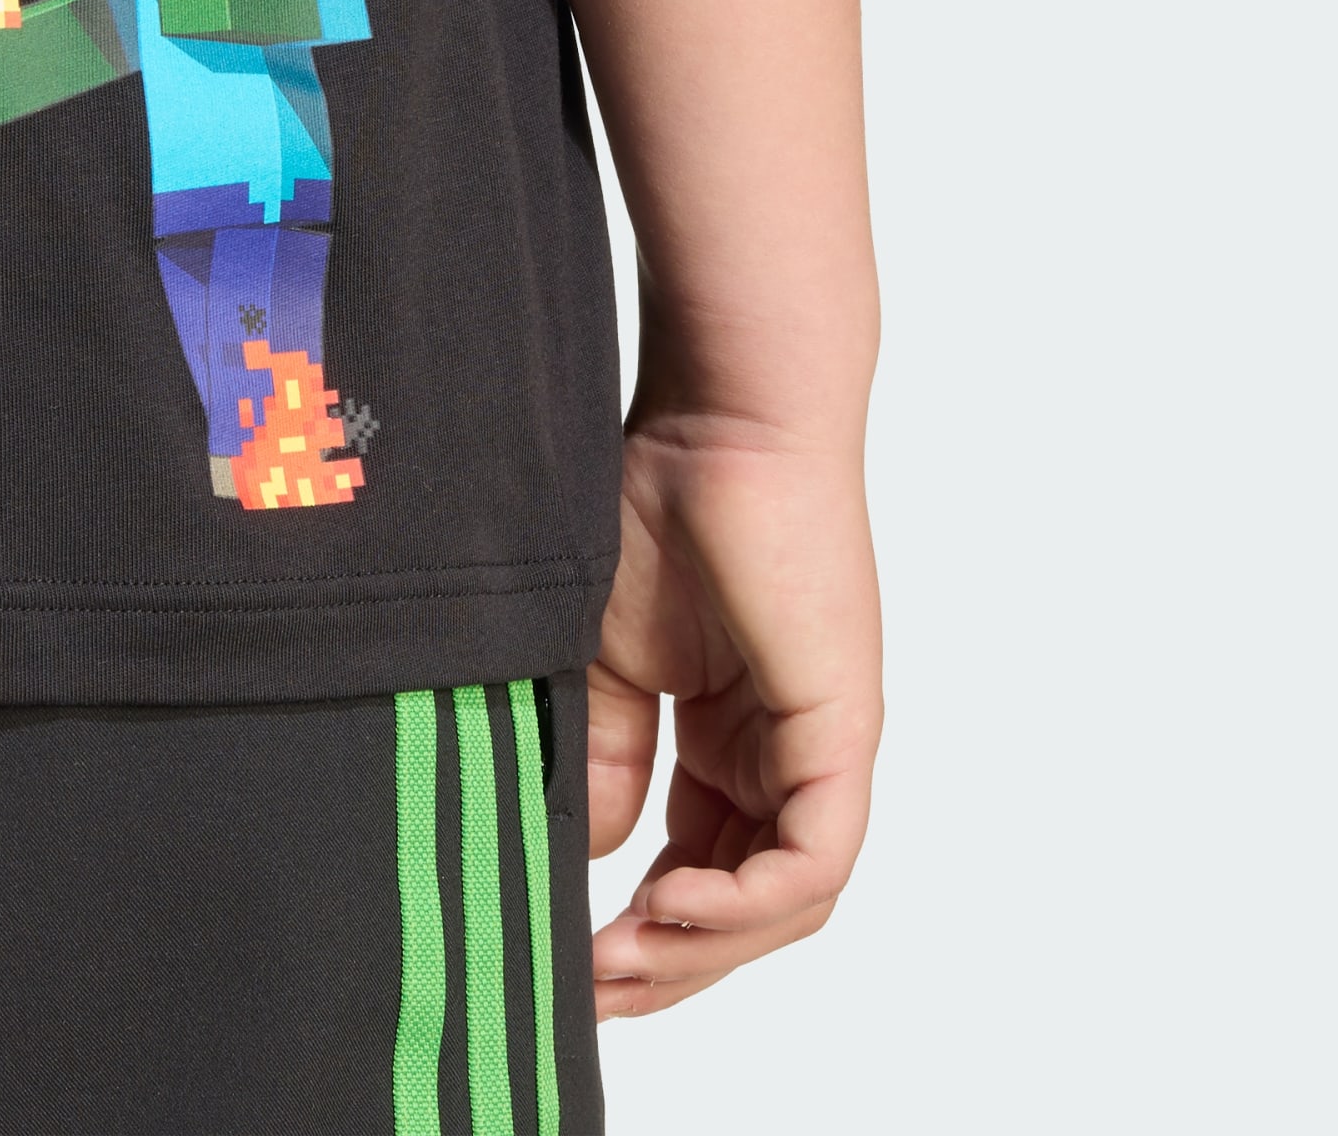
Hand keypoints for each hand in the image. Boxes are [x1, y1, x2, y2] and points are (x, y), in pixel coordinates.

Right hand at [585, 417, 882, 1020]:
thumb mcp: (604, 662)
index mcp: (732, 735)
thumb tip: (590, 856)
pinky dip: (745, 904)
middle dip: (669, 963)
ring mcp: (820, 747)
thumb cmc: (657, 508)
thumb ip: (606, 759)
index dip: (640, 926)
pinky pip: (815, 862)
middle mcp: (784, 753)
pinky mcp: (843, 732)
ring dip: (701, 949)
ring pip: (782, 900)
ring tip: (619, 962)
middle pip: (744, 902)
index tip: (567, 955)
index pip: (700, 864)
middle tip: (591, 992)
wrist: (714, 420)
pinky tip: (669, 905)